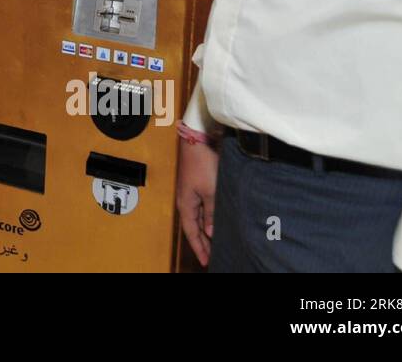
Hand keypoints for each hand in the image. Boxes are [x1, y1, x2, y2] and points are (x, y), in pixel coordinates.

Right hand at [176, 137, 219, 265]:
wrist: (197, 141)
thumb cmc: (202, 164)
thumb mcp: (211, 191)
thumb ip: (211, 213)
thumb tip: (210, 231)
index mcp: (186, 204)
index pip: (192, 232)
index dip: (199, 247)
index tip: (206, 261)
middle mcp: (186, 201)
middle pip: (194, 227)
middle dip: (202, 242)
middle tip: (211, 256)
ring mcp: (191, 193)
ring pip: (198, 218)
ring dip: (206, 231)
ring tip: (215, 243)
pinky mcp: (197, 185)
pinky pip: (202, 208)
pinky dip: (208, 219)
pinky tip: (215, 221)